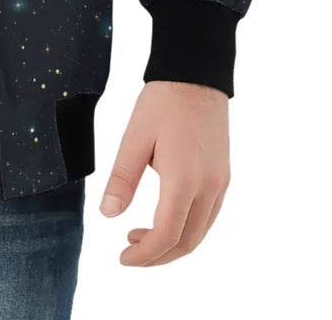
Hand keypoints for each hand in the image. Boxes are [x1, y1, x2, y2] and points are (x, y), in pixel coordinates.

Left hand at [97, 80, 230, 265]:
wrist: (196, 75)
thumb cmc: (163, 102)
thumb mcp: (134, 138)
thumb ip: (122, 178)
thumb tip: (108, 215)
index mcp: (184, 179)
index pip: (167, 235)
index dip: (145, 255)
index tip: (123, 257)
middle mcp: (208, 187)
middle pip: (187, 242)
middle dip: (157, 256)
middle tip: (129, 250)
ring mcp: (220, 183)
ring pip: (200, 233)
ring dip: (173, 244)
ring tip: (141, 236)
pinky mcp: (223, 176)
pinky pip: (208, 216)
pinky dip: (187, 228)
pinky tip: (166, 218)